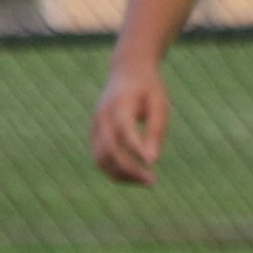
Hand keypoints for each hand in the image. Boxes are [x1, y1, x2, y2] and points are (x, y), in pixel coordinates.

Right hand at [92, 56, 169, 185]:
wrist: (127, 71)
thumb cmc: (148, 88)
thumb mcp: (159, 104)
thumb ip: (155, 131)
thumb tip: (151, 161)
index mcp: (120, 104)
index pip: (124, 130)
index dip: (136, 148)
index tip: (152, 165)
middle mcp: (102, 116)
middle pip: (109, 150)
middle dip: (129, 170)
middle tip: (152, 181)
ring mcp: (95, 125)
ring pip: (100, 159)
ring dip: (121, 175)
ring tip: (146, 181)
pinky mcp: (94, 134)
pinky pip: (99, 158)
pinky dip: (114, 170)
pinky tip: (135, 175)